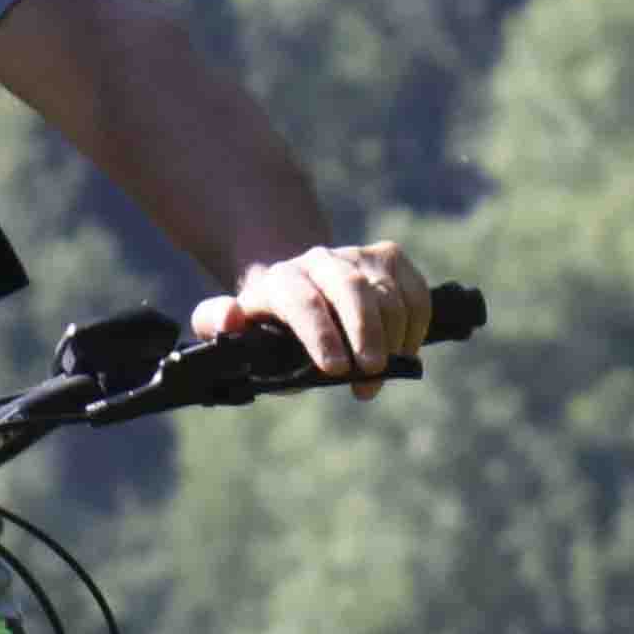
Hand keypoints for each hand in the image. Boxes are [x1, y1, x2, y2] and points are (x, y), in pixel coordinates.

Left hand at [194, 238, 430, 392]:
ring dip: (394, 339)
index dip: (320, 334)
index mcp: (280, 280)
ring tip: (382, 376)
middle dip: (365, 333)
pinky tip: (405, 353)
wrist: (300, 293)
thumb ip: (216, 323)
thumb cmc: (269, 327)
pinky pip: (415, 291)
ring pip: (387, 293)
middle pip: (350, 289)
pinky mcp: (390, 259)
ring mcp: (358, 256)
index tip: (334, 370)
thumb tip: (230, 319)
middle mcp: (319, 260)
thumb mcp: (234, 329)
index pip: (302, 300)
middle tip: (372, 373)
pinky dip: (416, 326)